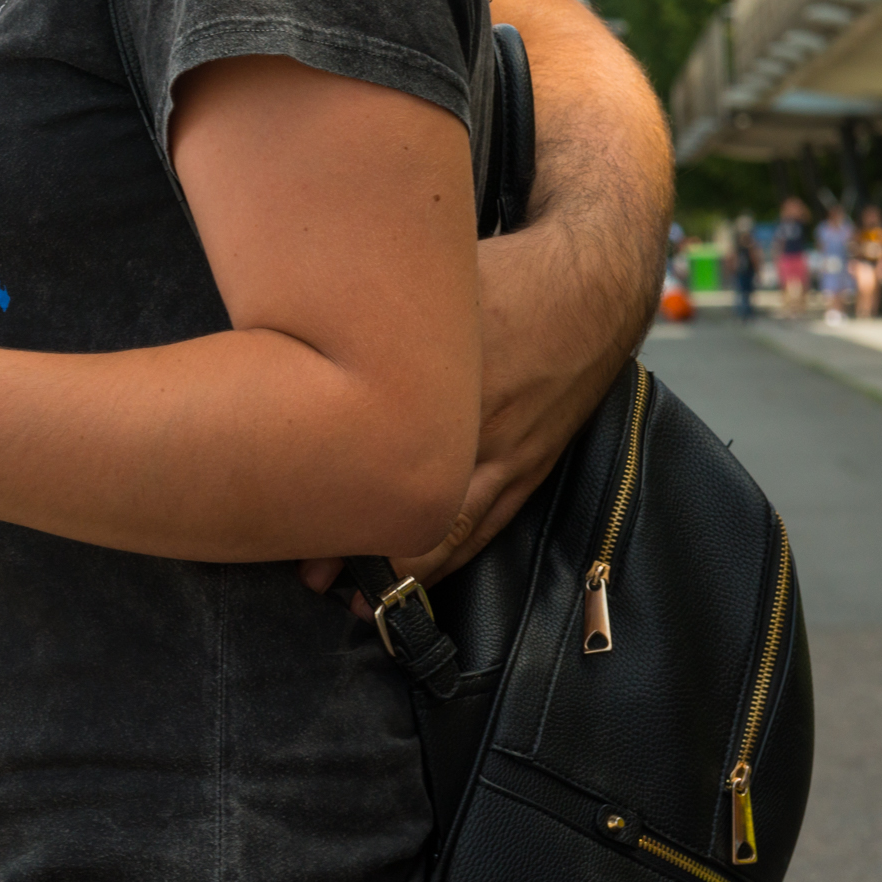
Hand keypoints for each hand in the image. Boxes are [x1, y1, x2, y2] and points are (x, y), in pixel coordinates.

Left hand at [300, 228, 630, 597]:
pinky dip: (453, 559)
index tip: (291, 519)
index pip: (387, 458)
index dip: (339, 497)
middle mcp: (482, 434)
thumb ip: (366, 317)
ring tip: (360, 603)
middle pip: (419, 509)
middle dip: (365, 549)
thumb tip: (289, 339)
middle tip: (311, 576)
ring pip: (455, 532)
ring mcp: (512, 458)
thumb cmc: (501, 277)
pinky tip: (421, 584)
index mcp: (453, 389)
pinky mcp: (531, 467)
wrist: (591, 290)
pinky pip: (489, 528)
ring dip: (408, 571)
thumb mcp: (426, 286)